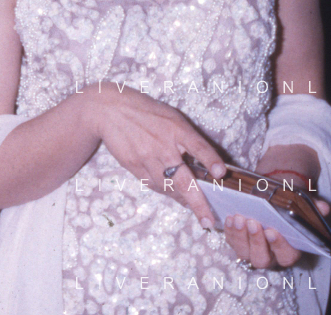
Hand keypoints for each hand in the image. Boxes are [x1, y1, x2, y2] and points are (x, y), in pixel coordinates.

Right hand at [84, 84, 226, 227]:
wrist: (110, 110)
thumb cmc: (147, 113)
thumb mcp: (172, 118)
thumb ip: (188, 139)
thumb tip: (206, 165)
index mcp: (177, 129)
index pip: (198, 146)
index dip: (211, 159)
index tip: (220, 173)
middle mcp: (163, 144)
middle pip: (183, 179)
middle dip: (197, 202)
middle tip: (207, 220)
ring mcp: (146, 157)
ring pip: (167, 187)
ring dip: (181, 199)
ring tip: (191, 205)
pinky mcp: (132, 165)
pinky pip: (151, 184)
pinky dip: (163, 190)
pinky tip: (170, 191)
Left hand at [225, 162, 330, 269]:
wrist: (273, 200)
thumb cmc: (289, 207)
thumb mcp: (302, 206)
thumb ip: (313, 208)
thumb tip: (323, 208)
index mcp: (289, 251)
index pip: (286, 256)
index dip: (279, 246)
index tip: (272, 231)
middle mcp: (270, 256)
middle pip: (261, 259)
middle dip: (256, 241)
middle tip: (253, 222)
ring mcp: (252, 251)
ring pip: (243, 252)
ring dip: (240, 236)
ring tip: (239, 217)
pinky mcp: (238, 243)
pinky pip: (231, 241)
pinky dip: (229, 230)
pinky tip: (230, 217)